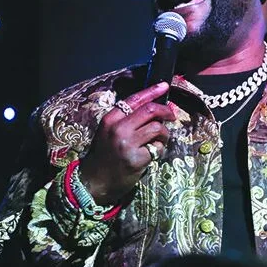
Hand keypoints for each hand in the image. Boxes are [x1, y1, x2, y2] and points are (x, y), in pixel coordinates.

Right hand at [79, 82, 175, 202]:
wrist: (94, 181)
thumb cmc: (104, 155)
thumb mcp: (109, 132)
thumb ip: (127, 120)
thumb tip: (154, 108)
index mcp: (111, 119)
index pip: (135, 99)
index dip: (152, 91)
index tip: (165, 85)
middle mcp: (118, 129)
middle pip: (150, 111)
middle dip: (166, 111)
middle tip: (171, 116)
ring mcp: (128, 144)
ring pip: (158, 128)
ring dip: (164, 134)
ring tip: (159, 141)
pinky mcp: (137, 158)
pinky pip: (158, 148)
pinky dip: (160, 150)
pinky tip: (152, 155)